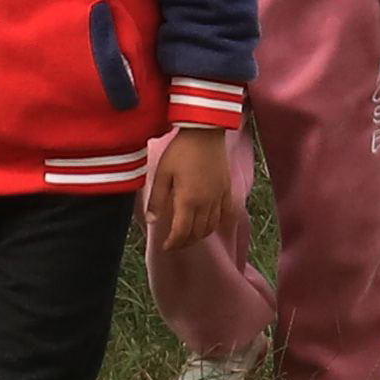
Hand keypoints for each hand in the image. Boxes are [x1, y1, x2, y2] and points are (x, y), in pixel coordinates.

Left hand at [145, 125, 233, 260]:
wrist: (205, 132)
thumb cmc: (180, 151)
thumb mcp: (162, 174)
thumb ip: (157, 200)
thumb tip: (152, 222)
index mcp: (188, 200)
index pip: (181, 232)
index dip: (173, 244)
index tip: (165, 247)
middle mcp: (206, 203)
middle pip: (197, 233)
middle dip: (185, 243)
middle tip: (174, 244)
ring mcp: (219, 197)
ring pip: (211, 227)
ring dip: (199, 236)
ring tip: (188, 236)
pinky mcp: (227, 189)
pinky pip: (226, 214)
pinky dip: (218, 224)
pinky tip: (211, 226)